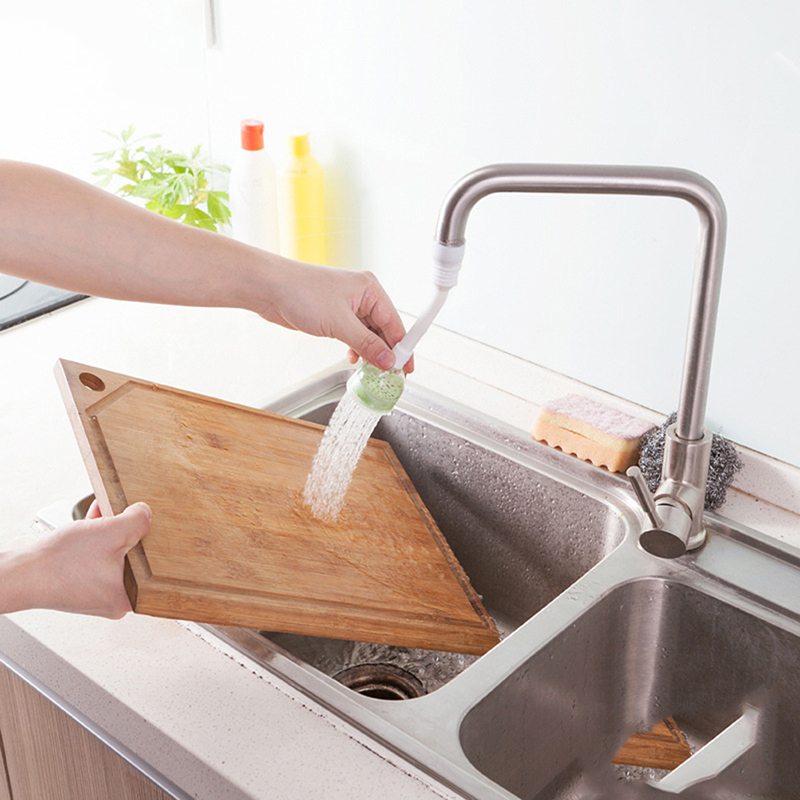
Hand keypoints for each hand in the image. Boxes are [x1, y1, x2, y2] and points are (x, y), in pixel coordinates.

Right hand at [0, 502, 150, 617]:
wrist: (21, 572)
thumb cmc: (62, 564)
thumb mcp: (112, 532)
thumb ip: (137, 522)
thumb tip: (146, 515)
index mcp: (129, 598)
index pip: (152, 565)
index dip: (148, 540)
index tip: (143, 526)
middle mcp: (113, 601)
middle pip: (131, 558)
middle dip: (125, 531)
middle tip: (122, 516)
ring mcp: (94, 593)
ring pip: (111, 555)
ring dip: (108, 531)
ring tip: (104, 513)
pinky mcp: (78, 584)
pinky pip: (95, 558)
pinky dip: (94, 539)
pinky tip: (93, 519)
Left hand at [257, 262, 413, 372]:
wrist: (269, 289)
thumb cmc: (301, 292)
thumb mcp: (339, 323)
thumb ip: (366, 344)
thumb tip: (387, 359)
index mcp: (369, 289)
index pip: (394, 323)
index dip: (402, 347)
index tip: (406, 367)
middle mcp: (361, 296)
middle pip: (383, 329)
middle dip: (385, 352)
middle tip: (389, 373)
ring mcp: (348, 306)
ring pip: (368, 334)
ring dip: (369, 352)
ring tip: (370, 369)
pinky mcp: (335, 315)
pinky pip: (354, 335)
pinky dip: (355, 348)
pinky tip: (352, 357)